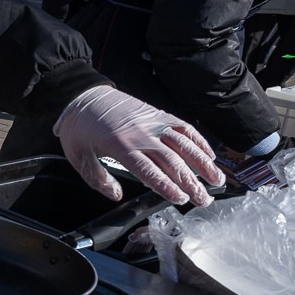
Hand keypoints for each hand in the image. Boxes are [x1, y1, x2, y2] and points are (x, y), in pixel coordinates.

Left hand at [53, 86, 223, 207]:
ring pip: (184, 144)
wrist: (83, 94)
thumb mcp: (78, 157)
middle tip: (204, 200)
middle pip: (172, 161)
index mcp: (120, 146)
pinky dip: (199, 141)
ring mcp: (153, 122)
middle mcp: (141, 133)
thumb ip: (98, 179)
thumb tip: (117, 195)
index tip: (181, 200)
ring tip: (217, 180)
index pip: (149, 171)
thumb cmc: (80, 127)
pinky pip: (183, 127)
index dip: (167, 187)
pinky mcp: (158, 114)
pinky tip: (209, 155)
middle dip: (191, 182)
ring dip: (203, 163)